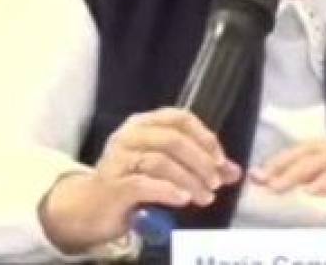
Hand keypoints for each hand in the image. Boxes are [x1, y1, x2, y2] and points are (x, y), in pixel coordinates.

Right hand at [37, 108, 240, 253]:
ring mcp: (118, 159)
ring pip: (160, 161)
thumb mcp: (166, 170)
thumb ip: (199, 167)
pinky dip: (168, 191)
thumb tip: (234, 172)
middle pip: (172, 139)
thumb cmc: (131, 183)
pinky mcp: (113, 185)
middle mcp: (128, 136)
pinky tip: (183, 200)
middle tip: (216, 182)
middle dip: (200, 161)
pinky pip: (144, 183)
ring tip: (205, 197)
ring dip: (189, 180)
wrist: (91, 208)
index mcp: (142, 124)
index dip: (204, 136)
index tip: (220, 159)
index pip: (178, 118)